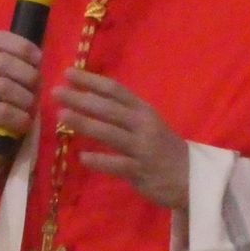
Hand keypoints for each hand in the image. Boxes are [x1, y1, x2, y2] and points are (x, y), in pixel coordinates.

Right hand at [0, 31, 42, 176]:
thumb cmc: (8, 100)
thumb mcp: (18, 78)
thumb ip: (26, 65)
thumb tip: (39, 61)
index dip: (21, 46)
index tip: (39, 59)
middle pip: (1, 61)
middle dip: (27, 75)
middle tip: (37, 88)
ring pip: (2, 85)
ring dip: (25, 97)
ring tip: (31, 107)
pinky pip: (0, 110)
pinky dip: (18, 116)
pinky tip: (25, 122)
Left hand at [55, 68, 189, 208]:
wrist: (193, 177)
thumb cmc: (163, 149)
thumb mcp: (147, 125)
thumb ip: (122, 115)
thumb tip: (87, 101)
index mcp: (143, 110)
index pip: (115, 90)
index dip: (91, 80)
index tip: (68, 73)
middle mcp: (143, 125)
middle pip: (108, 108)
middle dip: (81, 98)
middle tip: (56, 92)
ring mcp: (142, 148)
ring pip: (110, 133)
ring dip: (86, 123)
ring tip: (63, 116)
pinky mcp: (141, 171)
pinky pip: (118, 164)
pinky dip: (100, 161)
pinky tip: (81, 157)